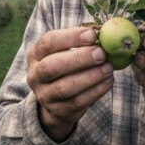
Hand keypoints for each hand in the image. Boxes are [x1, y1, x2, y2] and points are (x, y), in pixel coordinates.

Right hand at [26, 27, 114, 141]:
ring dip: (90, 76)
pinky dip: (96, 91)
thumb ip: (80, 43)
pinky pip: (78, 102)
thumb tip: (104, 33)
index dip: (70, 37)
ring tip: (108, 68)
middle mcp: (35, 75)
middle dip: (78, 59)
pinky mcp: (58, 111)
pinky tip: (109, 81)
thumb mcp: (65, 52)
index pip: (48, 42)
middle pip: (51, 66)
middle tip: (101, 54)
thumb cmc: (65, 67)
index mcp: (35, 55)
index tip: (92, 34)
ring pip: (65, 87)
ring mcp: (45, 95)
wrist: (56, 101)